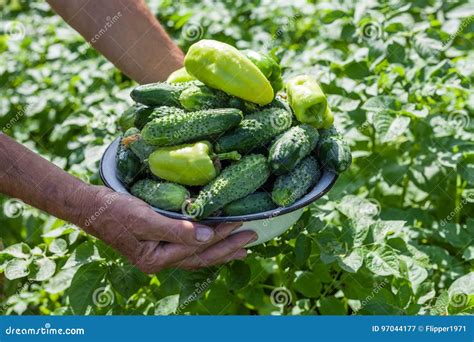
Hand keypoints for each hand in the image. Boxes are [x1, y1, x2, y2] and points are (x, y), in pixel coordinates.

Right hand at [80, 185, 256, 272]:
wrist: (91, 208)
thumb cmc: (115, 212)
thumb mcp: (145, 220)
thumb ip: (176, 231)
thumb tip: (206, 238)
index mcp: (157, 259)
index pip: (196, 249)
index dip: (219, 236)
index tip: (239, 222)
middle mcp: (160, 261)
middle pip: (201, 258)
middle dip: (228, 248)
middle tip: (251, 238)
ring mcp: (160, 253)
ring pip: (197, 255)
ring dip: (221, 249)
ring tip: (242, 246)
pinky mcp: (159, 242)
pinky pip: (188, 247)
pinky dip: (204, 243)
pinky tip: (214, 239)